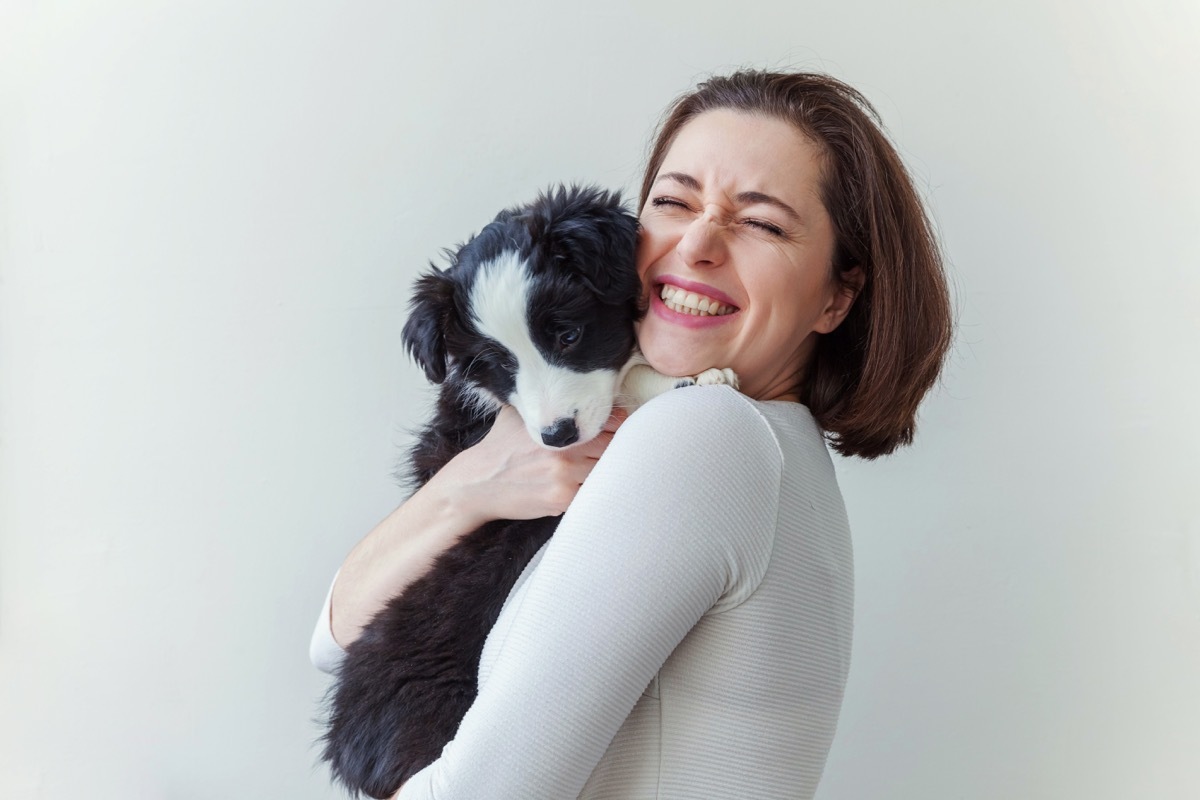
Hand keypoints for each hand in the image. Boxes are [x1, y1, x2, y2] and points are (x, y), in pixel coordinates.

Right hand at [430, 405, 626, 524]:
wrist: (477, 483)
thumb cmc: (500, 446)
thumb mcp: (518, 414)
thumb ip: (545, 402)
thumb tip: (572, 384)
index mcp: (558, 427)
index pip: (609, 422)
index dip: (617, 424)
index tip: (616, 427)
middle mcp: (565, 452)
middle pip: (614, 448)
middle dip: (614, 448)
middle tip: (609, 449)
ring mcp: (565, 478)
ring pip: (606, 472)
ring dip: (605, 470)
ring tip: (598, 466)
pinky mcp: (562, 501)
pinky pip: (591, 492)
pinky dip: (591, 488)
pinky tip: (580, 483)